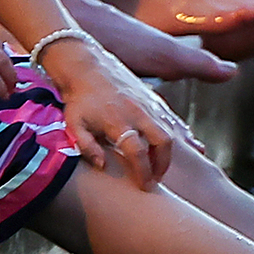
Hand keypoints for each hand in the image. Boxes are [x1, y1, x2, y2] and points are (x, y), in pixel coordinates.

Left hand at [42, 37, 173, 188]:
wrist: (86, 67)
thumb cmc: (79, 99)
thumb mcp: (74, 124)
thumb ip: (87, 147)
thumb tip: (103, 165)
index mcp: (117, 121)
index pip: (138, 152)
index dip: (144, 172)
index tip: (145, 186)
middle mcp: (137, 111)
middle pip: (162, 141)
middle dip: (163, 164)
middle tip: (156, 177)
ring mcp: (147, 103)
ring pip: (169, 130)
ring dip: (168, 151)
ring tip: (159, 165)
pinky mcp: (152, 98)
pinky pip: (171, 119)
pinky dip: (178, 134)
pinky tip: (178, 146)